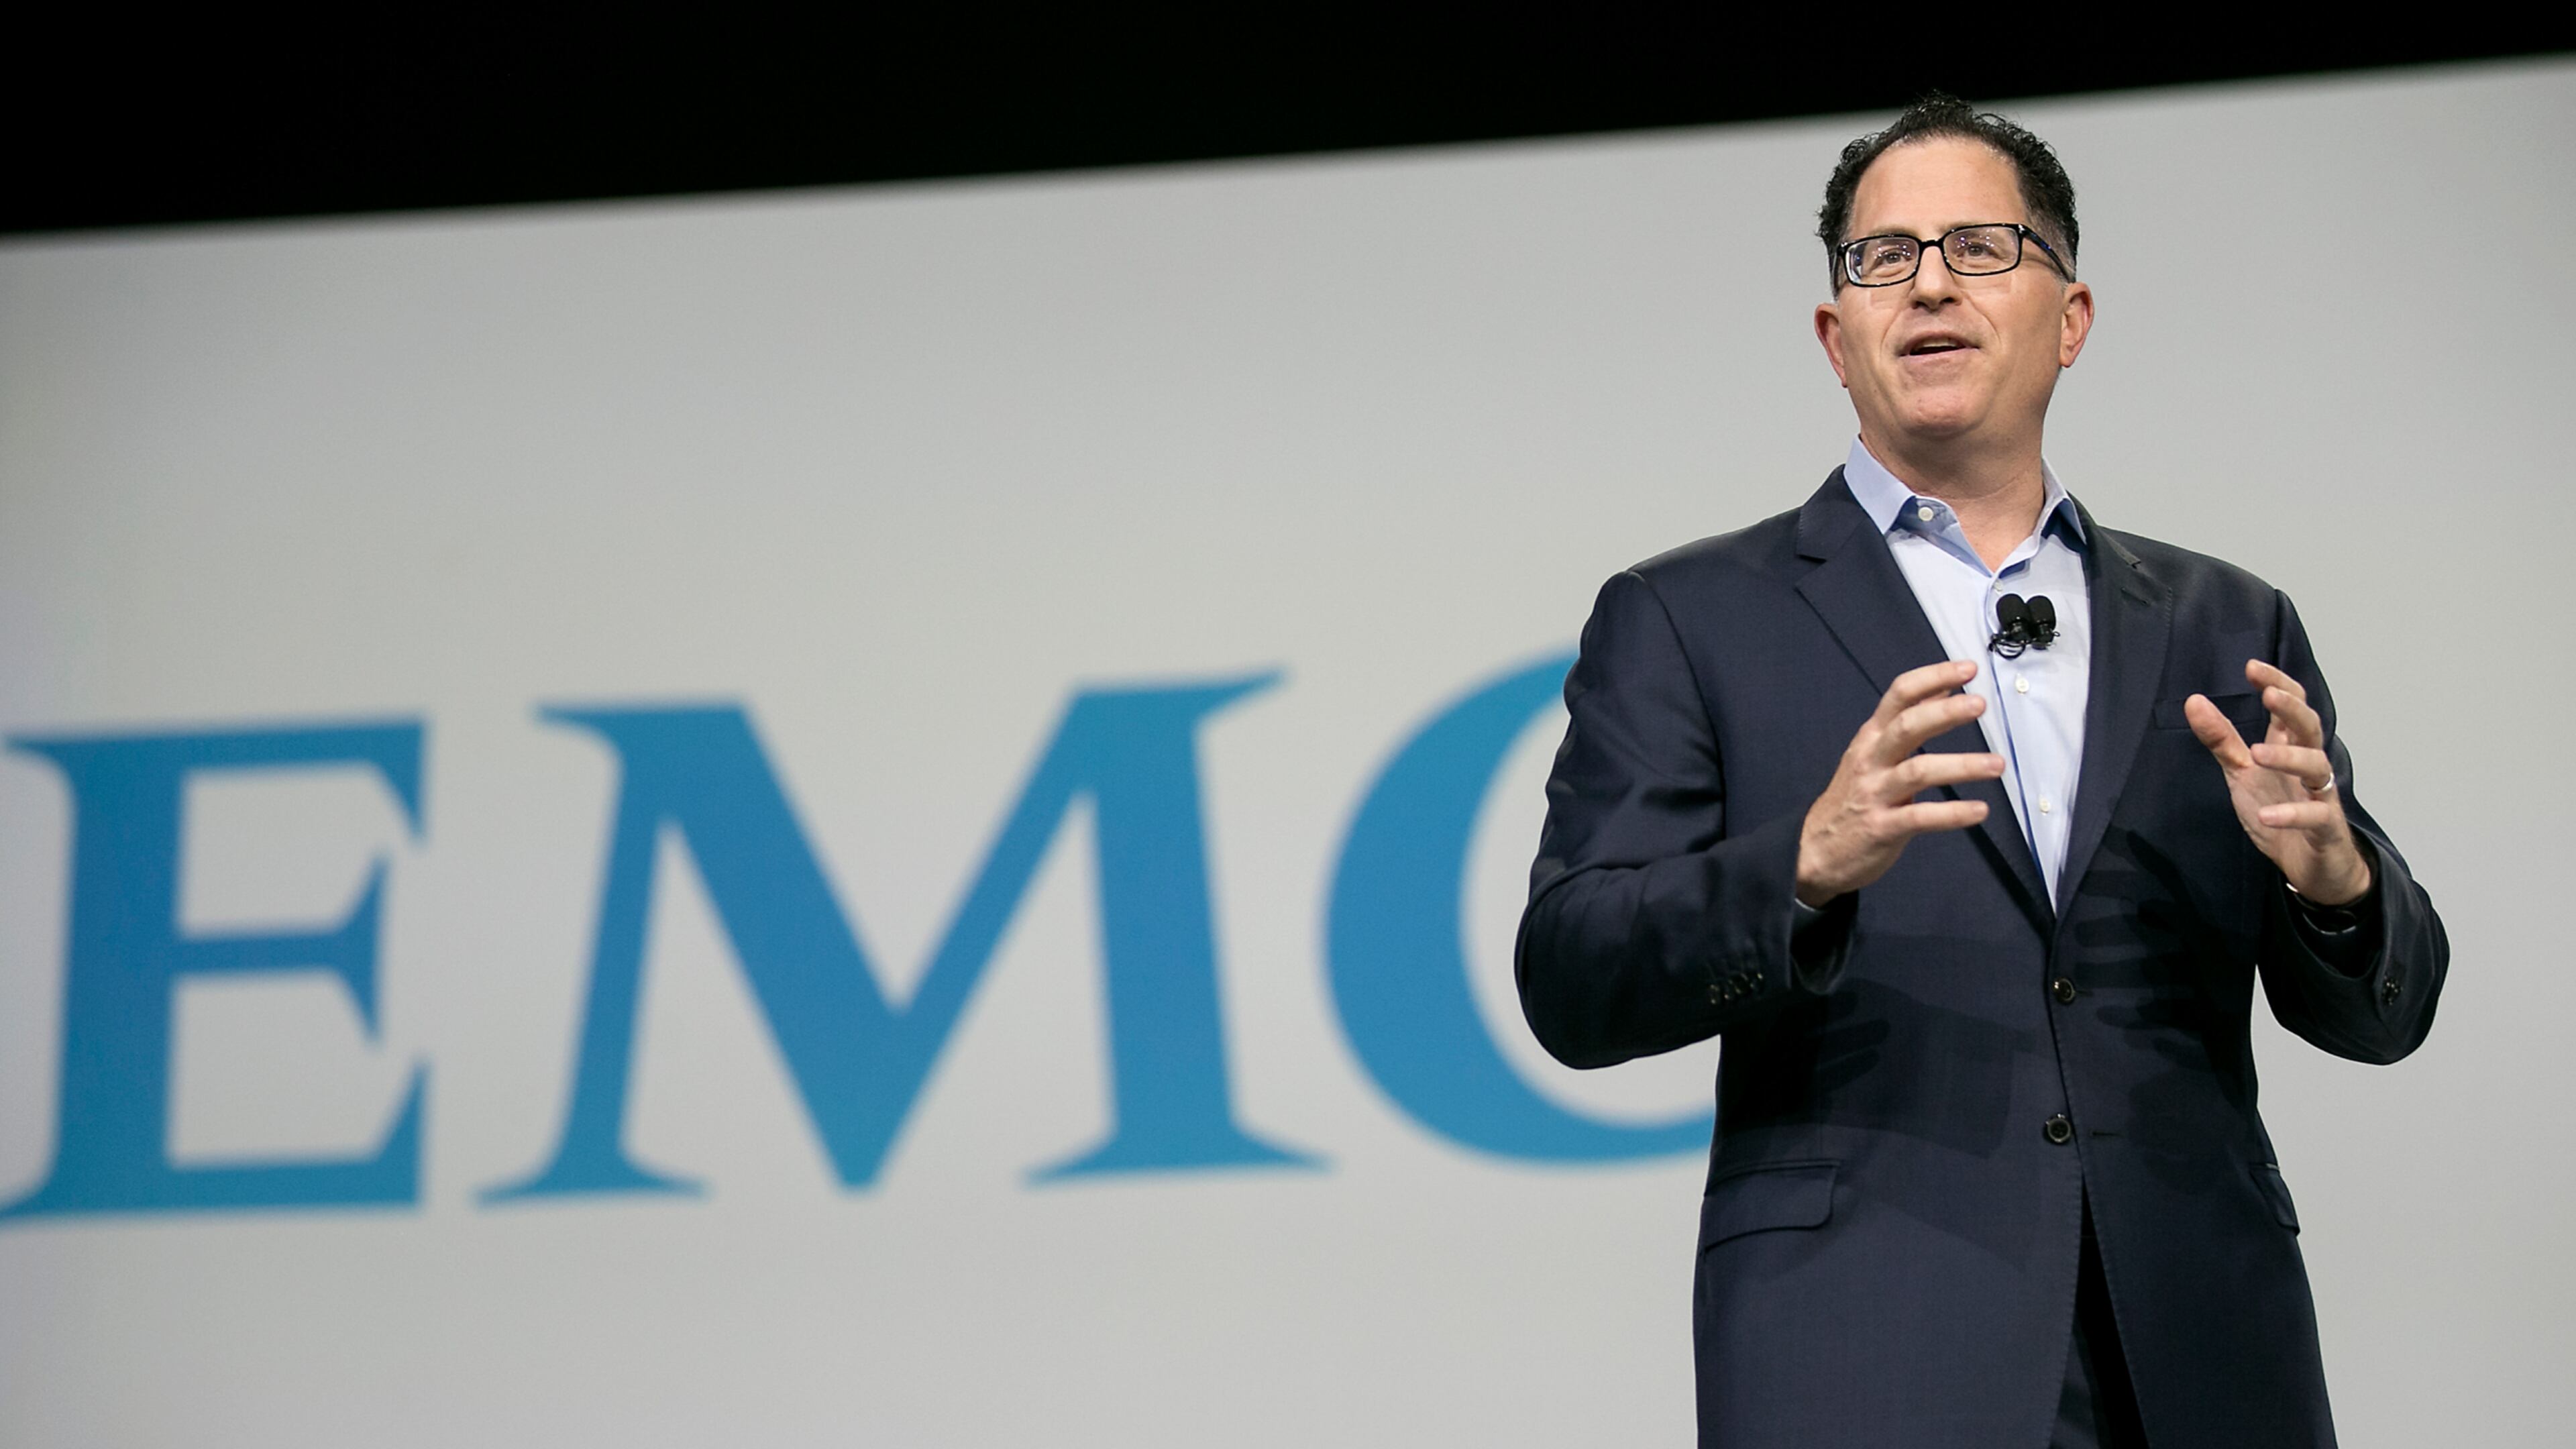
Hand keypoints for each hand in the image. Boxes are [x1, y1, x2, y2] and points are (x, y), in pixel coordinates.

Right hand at [1796, 660, 2005, 906]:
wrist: (1815, 850)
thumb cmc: (1853, 798)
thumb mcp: (1874, 751)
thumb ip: (1907, 720)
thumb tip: (1944, 687)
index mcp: (1871, 737)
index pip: (1899, 696)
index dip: (1933, 677)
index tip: (1969, 669)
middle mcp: (1871, 759)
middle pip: (1907, 726)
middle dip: (1945, 712)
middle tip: (1980, 703)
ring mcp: (1875, 793)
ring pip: (1918, 772)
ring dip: (1961, 766)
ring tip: (1997, 764)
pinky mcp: (1882, 827)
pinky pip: (1920, 818)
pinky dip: (1952, 814)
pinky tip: (1980, 810)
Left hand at [2184, 660, 2371, 905]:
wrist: (2311, 866)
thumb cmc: (2279, 811)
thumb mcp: (2243, 773)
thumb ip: (2222, 739)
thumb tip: (2193, 700)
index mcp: (2289, 748)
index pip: (2291, 707)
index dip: (2277, 685)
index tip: (2251, 666)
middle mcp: (2308, 766)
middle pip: (2310, 727)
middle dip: (2292, 709)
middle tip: (2269, 694)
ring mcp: (2320, 795)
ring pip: (2317, 767)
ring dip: (2288, 758)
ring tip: (2257, 753)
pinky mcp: (2326, 828)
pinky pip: (2316, 816)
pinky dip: (2292, 813)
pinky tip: (2268, 815)